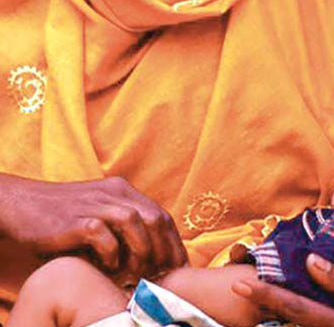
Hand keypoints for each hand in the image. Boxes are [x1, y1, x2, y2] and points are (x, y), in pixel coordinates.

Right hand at [0, 174, 186, 279]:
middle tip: (163, 274)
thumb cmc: (64, 217)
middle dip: (164, 249)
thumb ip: (123, 228)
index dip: (173, 241)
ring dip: (141, 251)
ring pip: (134, 222)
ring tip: (138, 273)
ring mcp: (96, 204)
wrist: (24, 204)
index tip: (178, 265)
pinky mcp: (76, 219)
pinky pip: (102, 235)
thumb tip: (151, 257)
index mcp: (123, 191)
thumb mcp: (100, 213)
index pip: (161, 214)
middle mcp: (114, 193)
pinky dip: (111, 254)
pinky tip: (108, 268)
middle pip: (155, 217)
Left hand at [232, 253, 333, 326]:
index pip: (295, 309)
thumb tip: (311, 262)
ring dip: (275, 314)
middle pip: (288, 325)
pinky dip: (294, 319)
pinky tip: (283, 306)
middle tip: (238, 286)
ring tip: (256, 292)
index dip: (266, 295)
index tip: (241, 283)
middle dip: (262, 306)